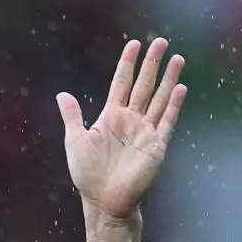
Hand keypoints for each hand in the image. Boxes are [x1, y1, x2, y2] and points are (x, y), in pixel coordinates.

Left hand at [56, 38, 187, 220]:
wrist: (103, 200)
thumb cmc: (87, 173)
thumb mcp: (75, 141)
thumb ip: (72, 116)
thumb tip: (62, 94)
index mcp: (111, 116)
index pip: (121, 83)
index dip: (127, 64)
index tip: (134, 45)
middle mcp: (130, 120)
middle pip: (144, 85)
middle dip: (151, 64)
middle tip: (160, 41)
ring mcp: (145, 131)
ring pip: (159, 98)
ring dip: (168, 79)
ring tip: (176, 58)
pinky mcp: (156, 145)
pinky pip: (167, 121)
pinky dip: (174, 104)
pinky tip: (180, 87)